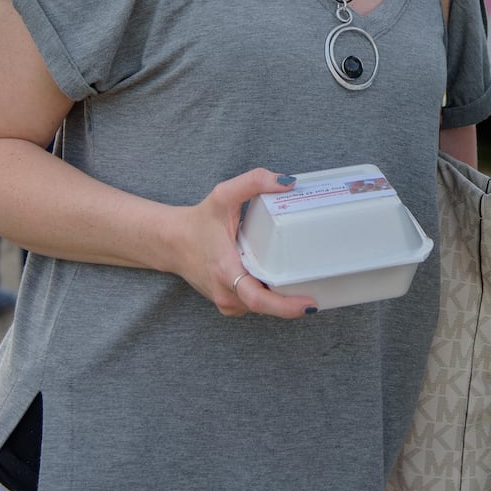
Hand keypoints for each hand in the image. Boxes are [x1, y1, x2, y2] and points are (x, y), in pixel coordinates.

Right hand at [172, 168, 317, 320]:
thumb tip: (287, 182)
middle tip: (318, 290)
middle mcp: (226, 292)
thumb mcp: (222, 195)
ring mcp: (226, 302)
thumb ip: (253, 182)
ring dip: (283, 300)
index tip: (308, 304)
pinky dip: (270, 298)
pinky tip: (283, 285)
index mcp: (225, 271)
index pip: (257, 299)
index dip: (285, 306)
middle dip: (292, 303)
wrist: (171, 242)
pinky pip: (254, 305)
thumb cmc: (198, 222)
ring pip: (262, 308)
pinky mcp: (228, 303)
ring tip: (307, 286)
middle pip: (266, 306)